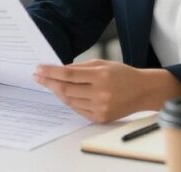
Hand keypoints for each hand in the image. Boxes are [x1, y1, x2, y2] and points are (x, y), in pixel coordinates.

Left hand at [34, 60, 180, 122]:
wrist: (143, 91)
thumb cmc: (123, 74)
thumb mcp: (102, 63)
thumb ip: (80, 67)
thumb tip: (59, 70)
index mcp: (101, 76)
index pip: (68, 74)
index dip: (51, 72)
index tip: (39, 69)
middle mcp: (100, 93)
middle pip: (66, 89)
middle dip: (49, 82)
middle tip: (38, 77)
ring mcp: (100, 107)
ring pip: (70, 101)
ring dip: (57, 92)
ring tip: (49, 84)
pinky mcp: (101, 118)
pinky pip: (78, 110)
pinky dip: (69, 101)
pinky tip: (64, 94)